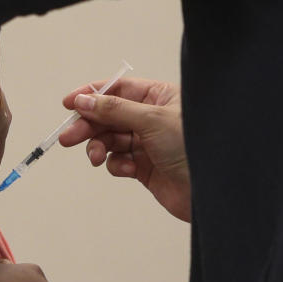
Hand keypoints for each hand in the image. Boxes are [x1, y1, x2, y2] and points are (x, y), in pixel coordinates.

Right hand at [59, 77, 190, 221]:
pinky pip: (118, 161)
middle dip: (87, 125)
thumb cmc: (194, 147)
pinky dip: (116, 164)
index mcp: (158, 97)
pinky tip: (125, 169)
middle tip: (68, 136)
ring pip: (109, 139)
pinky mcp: (144, 167)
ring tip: (94, 157)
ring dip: (98, 147)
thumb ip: (113, 109)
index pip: (117, 89)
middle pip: (108, 115)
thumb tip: (83, 100)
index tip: (69, 103)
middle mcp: (151, 118)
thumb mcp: (151, 119)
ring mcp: (148, 143)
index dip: (92, 94)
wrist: (214, 192)